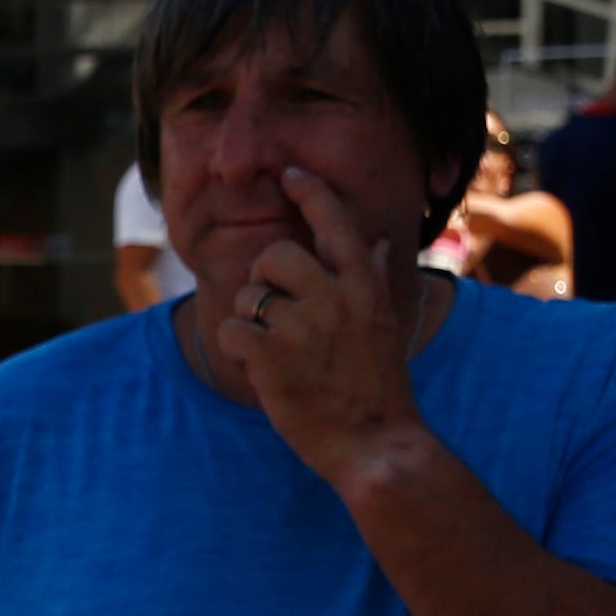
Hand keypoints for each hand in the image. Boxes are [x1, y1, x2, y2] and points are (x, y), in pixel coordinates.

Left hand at [225, 165, 425, 488]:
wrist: (375, 442)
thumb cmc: (376, 386)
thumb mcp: (383, 324)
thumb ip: (374, 280)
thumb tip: (380, 242)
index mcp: (366, 287)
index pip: (338, 224)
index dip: (312, 193)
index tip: (291, 174)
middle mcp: (337, 298)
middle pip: (275, 253)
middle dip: (264, 279)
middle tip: (276, 311)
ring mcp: (305, 326)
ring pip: (249, 294)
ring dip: (252, 319)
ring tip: (278, 348)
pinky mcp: (273, 357)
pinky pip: (232, 329)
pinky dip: (239, 347)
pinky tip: (261, 366)